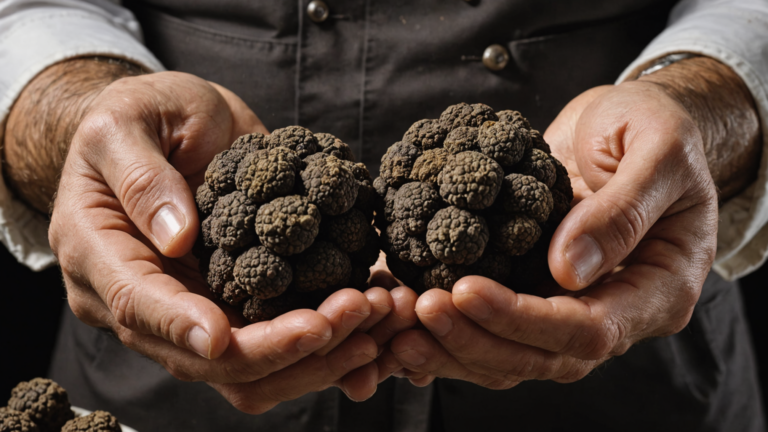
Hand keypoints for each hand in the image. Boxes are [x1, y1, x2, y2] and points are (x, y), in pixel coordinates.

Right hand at [46, 70, 400, 411]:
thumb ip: (141, 177)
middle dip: (278, 347)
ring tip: (378, 313)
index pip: (138, 305)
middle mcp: (147, 303)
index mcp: (102, 259)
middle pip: (206, 358)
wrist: (171, 126)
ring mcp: (197, 311)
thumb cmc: (141, 116)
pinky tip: (374, 327)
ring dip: (316, 356)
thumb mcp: (125, 124)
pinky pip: (281, 345)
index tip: (225, 335)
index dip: (182, 326)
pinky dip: (328, 346)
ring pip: (251, 369)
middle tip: (351, 312)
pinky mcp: (240, 305)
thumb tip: (176, 239)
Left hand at [390, 79, 721, 385]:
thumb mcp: (657, 151)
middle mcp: (613, 310)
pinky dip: (449, 325)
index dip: (523, 319)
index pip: (588, 330)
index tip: (466, 290)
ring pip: (510, 352)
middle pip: (541, 356)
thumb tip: (567, 270)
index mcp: (656, 290)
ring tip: (398, 319)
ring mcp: (570, 303)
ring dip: (452, 343)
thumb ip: (621, 211)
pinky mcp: (533, 285)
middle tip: (419, 310)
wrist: (634, 121)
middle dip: (475, 339)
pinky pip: (491, 322)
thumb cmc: (661, 127)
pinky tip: (403, 315)